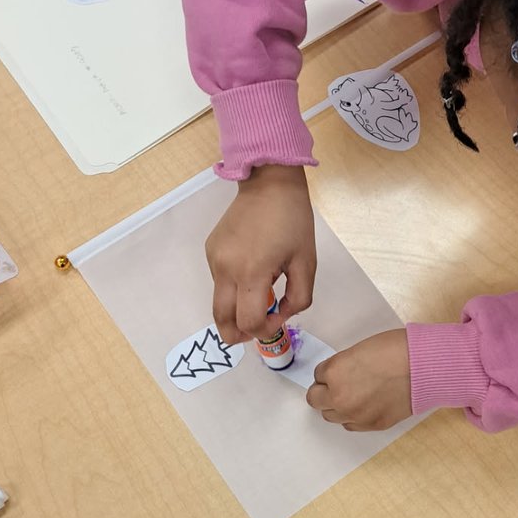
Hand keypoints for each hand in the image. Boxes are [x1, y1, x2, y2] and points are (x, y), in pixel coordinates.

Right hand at [206, 165, 315, 344]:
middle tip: (255, 331)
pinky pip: (218, 281)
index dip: (263, 331)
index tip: (277, 321)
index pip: (248, 321)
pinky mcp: (210, 250)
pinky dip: (234, 288)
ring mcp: (214, 259)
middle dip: (237, 334)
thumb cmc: (293, 221)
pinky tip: (252, 270)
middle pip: (220, 320)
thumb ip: (298, 298)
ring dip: (237, 308)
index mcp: (252, 272)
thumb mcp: (307, 262)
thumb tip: (280, 315)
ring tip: (261, 293)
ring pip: (219, 300)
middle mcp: (225, 269)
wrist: (269, 183)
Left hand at [307, 330, 412, 431]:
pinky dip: (354, 416)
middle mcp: (339, 397)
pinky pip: (350, 425)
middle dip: (325, 390)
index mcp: (334, 372)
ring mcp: (355, 414)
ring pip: (330, 415)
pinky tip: (366, 404)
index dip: (330, 371)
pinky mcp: (372, 425)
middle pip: (315, 399)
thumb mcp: (359, 350)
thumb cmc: (396, 349)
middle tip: (341, 383)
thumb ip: (342, 365)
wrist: (425, 367)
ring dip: (337, 405)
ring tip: (355, 395)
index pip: (318, 375)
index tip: (342, 369)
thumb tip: (337, 376)